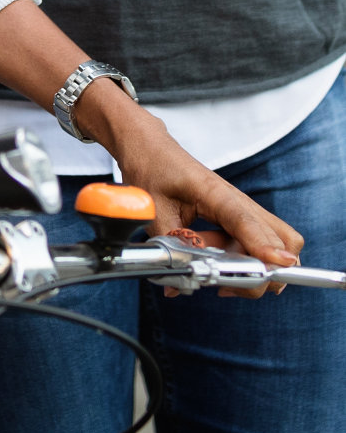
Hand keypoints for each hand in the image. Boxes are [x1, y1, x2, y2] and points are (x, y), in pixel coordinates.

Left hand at [104, 107, 301, 297]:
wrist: (151, 148)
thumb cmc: (153, 170)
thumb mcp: (154, 211)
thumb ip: (171, 247)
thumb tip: (179, 283)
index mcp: (215, 192)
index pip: (247, 222)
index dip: (263, 246)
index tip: (277, 265)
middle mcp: (238, 201)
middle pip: (280, 239)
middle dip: (264, 271)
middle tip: (227, 282)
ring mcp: (242, 209)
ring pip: (274, 245)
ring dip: (252, 267)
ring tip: (213, 267)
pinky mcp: (239, 218)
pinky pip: (256, 245)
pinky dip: (241, 261)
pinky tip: (212, 260)